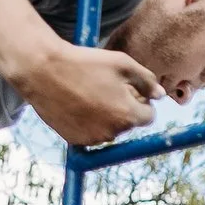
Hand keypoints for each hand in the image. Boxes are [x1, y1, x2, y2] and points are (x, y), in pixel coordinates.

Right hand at [20, 41, 162, 147]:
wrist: (43, 70)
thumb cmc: (85, 63)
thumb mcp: (123, 64)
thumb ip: (147, 80)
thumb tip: (160, 95)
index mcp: (129, 115)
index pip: (148, 116)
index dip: (141, 100)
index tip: (129, 89)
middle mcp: (113, 132)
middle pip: (128, 123)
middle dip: (123, 108)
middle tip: (105, 88)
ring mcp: (92, 139)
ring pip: (109, 130)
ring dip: (106, 117)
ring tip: (88, 94)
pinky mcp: (74, 140)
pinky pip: (90, 135)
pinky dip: (88, 123)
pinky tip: (77, 104)